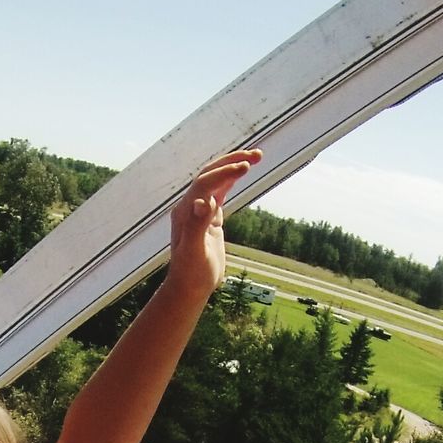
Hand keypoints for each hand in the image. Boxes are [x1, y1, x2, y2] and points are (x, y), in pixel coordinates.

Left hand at [167, 149, 261, 299]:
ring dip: (234, 166)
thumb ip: (196, 226)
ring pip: (217, 180)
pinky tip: (244, 173)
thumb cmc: (191, 273)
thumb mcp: (193, 252)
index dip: (224, 173)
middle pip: (210, 174)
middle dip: (232, 161)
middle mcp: (190, 206)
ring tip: (256, 157)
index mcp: (186, 211)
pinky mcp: (209, 218)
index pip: (205, 184)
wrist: (189, 287)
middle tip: (256, 155)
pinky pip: (220, 192)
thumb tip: (202, 203)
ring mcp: (199, 211)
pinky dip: (232, 180)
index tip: (245, 168)